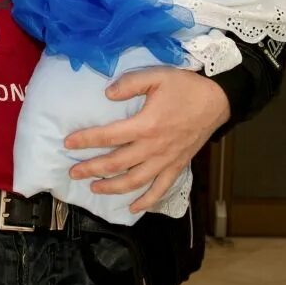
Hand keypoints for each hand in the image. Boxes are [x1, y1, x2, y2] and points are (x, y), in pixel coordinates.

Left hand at [64, 67, 229, 212]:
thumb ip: (130, 83)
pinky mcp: (177, 166)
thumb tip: (107, 94)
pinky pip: (160, 189)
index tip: (68, 143)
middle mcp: (153, 148)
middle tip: (73, 173)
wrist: (217, 100)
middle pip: (116, 164)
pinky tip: (133, 208)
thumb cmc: (185, 86)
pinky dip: (147, 201)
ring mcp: (166, 160)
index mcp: (145, 125)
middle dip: (91, 169)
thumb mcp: (157, 75)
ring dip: (112, 188)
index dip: (86, 140)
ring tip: (94, 188)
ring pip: (135, 181)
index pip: (108, 136)